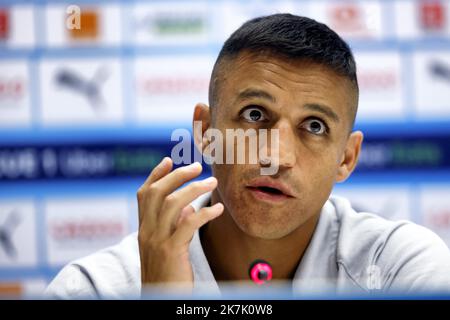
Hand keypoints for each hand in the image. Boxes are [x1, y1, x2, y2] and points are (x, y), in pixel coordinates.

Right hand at [137, 157, 222, 291]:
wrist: (160, 300)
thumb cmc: (168, 273)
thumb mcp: (166, 247)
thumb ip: (174, 225)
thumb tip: (189, 207)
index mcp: (144, 229)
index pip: (144, 194)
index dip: (155, 175)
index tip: (168, 160)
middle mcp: (146, 231)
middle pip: (157, 193)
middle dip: (177, 176)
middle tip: (197, 167)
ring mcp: (157, 241)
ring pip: (173, 203)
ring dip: (195, 189)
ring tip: (212, 183)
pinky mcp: (171, 251)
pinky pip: (189, 223)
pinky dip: (205, 212)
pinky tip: (218, 209)